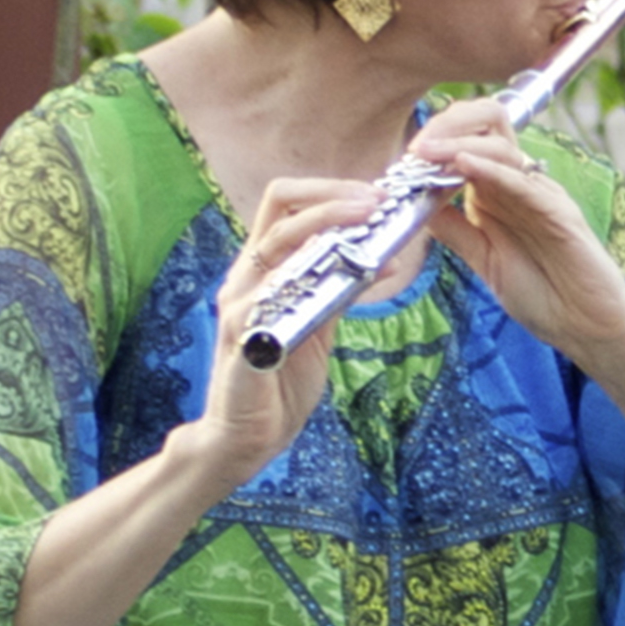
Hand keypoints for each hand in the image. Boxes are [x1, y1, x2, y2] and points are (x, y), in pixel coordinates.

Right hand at [199, 177, 382, 486]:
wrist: (248, 436)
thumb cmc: (282, 378)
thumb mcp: (320, 321)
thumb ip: (341, 287)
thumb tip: (384, 256)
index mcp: (262, 268)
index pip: (285, 203)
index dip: (329, 189)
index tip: (376, 193)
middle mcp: (246, 276)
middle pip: (281, 209)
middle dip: (333, 197)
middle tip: (377, 201)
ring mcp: (240, 304)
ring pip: (278, 243)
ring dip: (328, 226)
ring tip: (370, 224)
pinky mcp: (243, 339)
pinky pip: (273, 298)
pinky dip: (313, 281)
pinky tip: (351, 276)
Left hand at [407, 99, 624, 376]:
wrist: (590, 328)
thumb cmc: (544, 295)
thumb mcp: (485, 261)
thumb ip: (456, 231)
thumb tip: (413, 204)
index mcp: (500, 193)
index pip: (468, 142)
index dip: (434, 140)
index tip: (402, 159)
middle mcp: (520, 185)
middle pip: (487, 128)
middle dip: (446, 126)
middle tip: (414, 146)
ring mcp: (541, 195)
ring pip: (501, 147)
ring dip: (458, 144)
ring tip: (425, 153)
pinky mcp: (560, 212)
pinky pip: (523, 182)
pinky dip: (492, 169)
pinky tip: (463, 164)